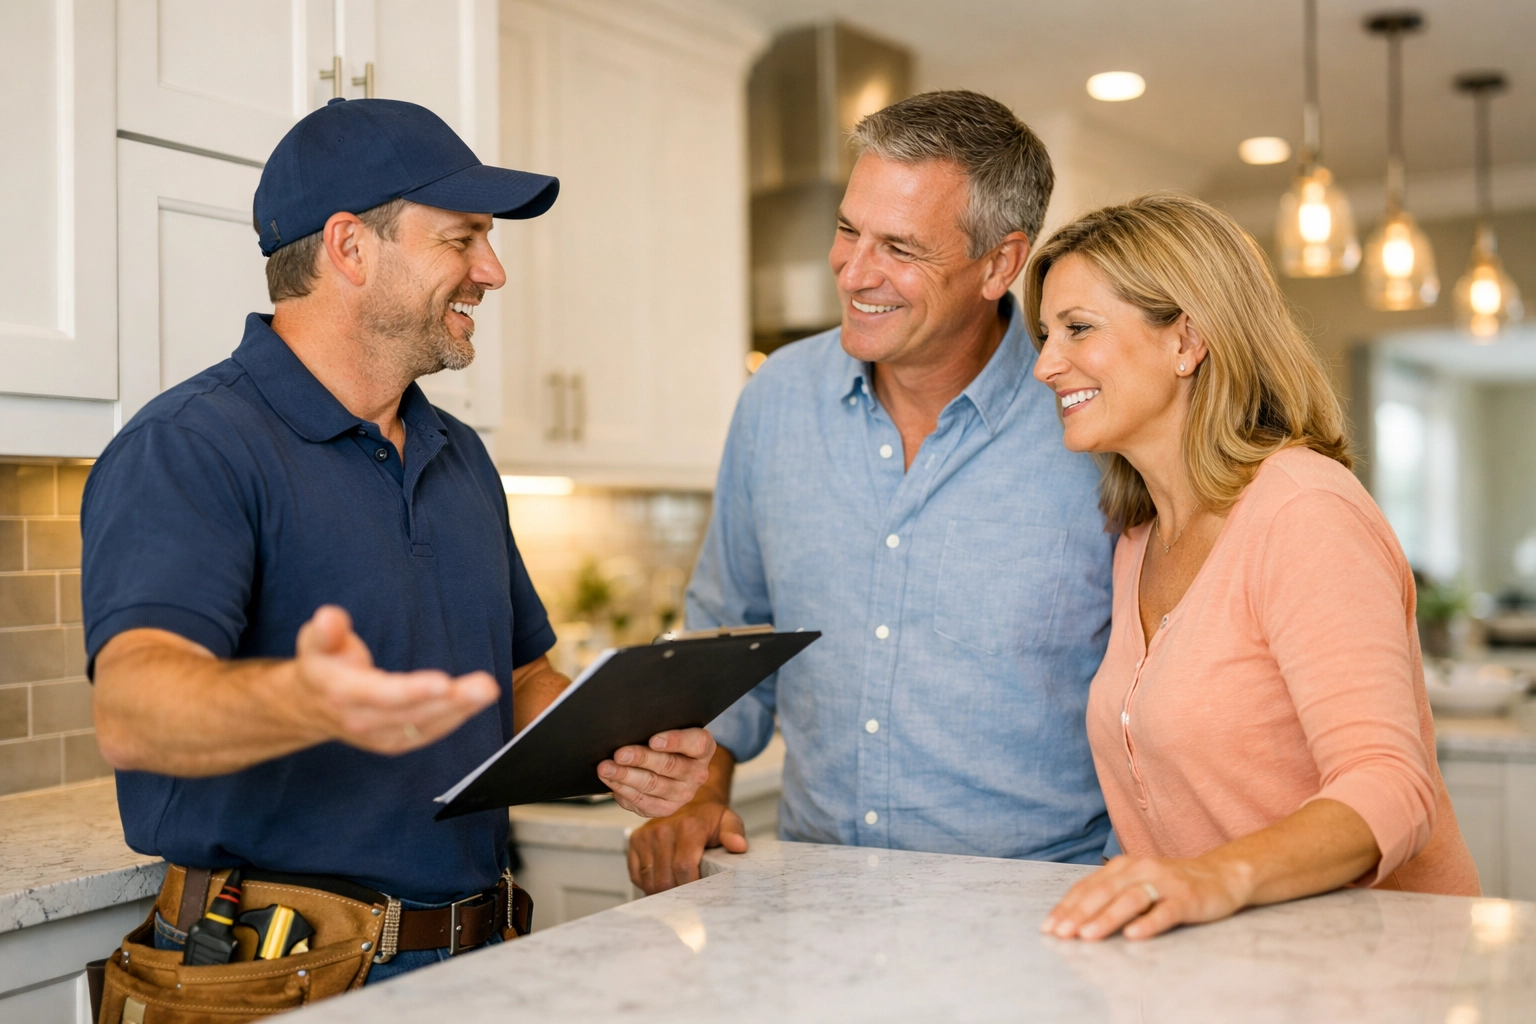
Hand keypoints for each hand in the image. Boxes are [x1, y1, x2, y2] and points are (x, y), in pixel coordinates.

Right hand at [294, 605, 499, 754]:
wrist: (311, 705)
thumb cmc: (322, 663)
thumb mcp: (314, 641)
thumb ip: (326, 630)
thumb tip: (328, 617)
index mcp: (343, 693)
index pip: (381, 694)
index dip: (413, 690)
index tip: (445, 682)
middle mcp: (362, 721)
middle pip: (412, 713)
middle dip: (452, 701)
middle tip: (486, 686)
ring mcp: (379, 737)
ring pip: (425, 726)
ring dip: (460, 710)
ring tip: (488, 691)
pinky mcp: (394, 742)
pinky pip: (428, 733)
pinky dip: (453, 719)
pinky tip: (474, 703)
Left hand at [598, 728, 715, 817]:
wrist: (669, 765)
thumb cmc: (666, 739)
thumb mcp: (669, 728)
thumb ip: (657, 726)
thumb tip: (631, 726)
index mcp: (703, 748)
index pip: (696, 743)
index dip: (675, 741)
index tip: (653, 740)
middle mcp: (698, 773)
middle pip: (669, 765)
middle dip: (641, 759)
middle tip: (619, 754)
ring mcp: (683, 794)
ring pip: (652, 784)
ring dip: (625, 776)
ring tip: (606, 767)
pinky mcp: (666, 809)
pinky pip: (643, 802)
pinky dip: (623, 790)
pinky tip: (610, 780)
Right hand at [628, 798, 747, 893]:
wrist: (688, 801)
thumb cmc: (708, 816)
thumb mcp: (727, 820)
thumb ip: (734, 833)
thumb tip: (738, 846)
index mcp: (688, 828)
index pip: (684, 869)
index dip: (692, 886)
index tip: (700, 890)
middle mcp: (663, 831)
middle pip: (665, 880)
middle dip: (678, 892)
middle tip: (689, 891)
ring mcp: (646, 836)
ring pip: (649, 881)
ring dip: (663, 890)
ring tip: (677, 884)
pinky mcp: (635, 841)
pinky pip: (637, 876)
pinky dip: (648, 882)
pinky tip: (663, 875)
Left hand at [1040, 854, 1252, 940]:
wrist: (1220, 875)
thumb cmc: (1170, 885)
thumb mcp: (1136, 884)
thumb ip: (1110, 896)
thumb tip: (1074, 919)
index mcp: (1123, 866)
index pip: (1088, 887)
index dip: (1067, 906)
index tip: (1049, 926)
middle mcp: (1140, 869)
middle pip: (1103, 892)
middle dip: (1079, 913)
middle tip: (1061, 933)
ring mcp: (1164, 882)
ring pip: (1130, 900)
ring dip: (1107, 918)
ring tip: (1087, 935)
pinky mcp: (1187, 898)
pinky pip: (1165, 911)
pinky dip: (1148, 923)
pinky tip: (1133, 935)